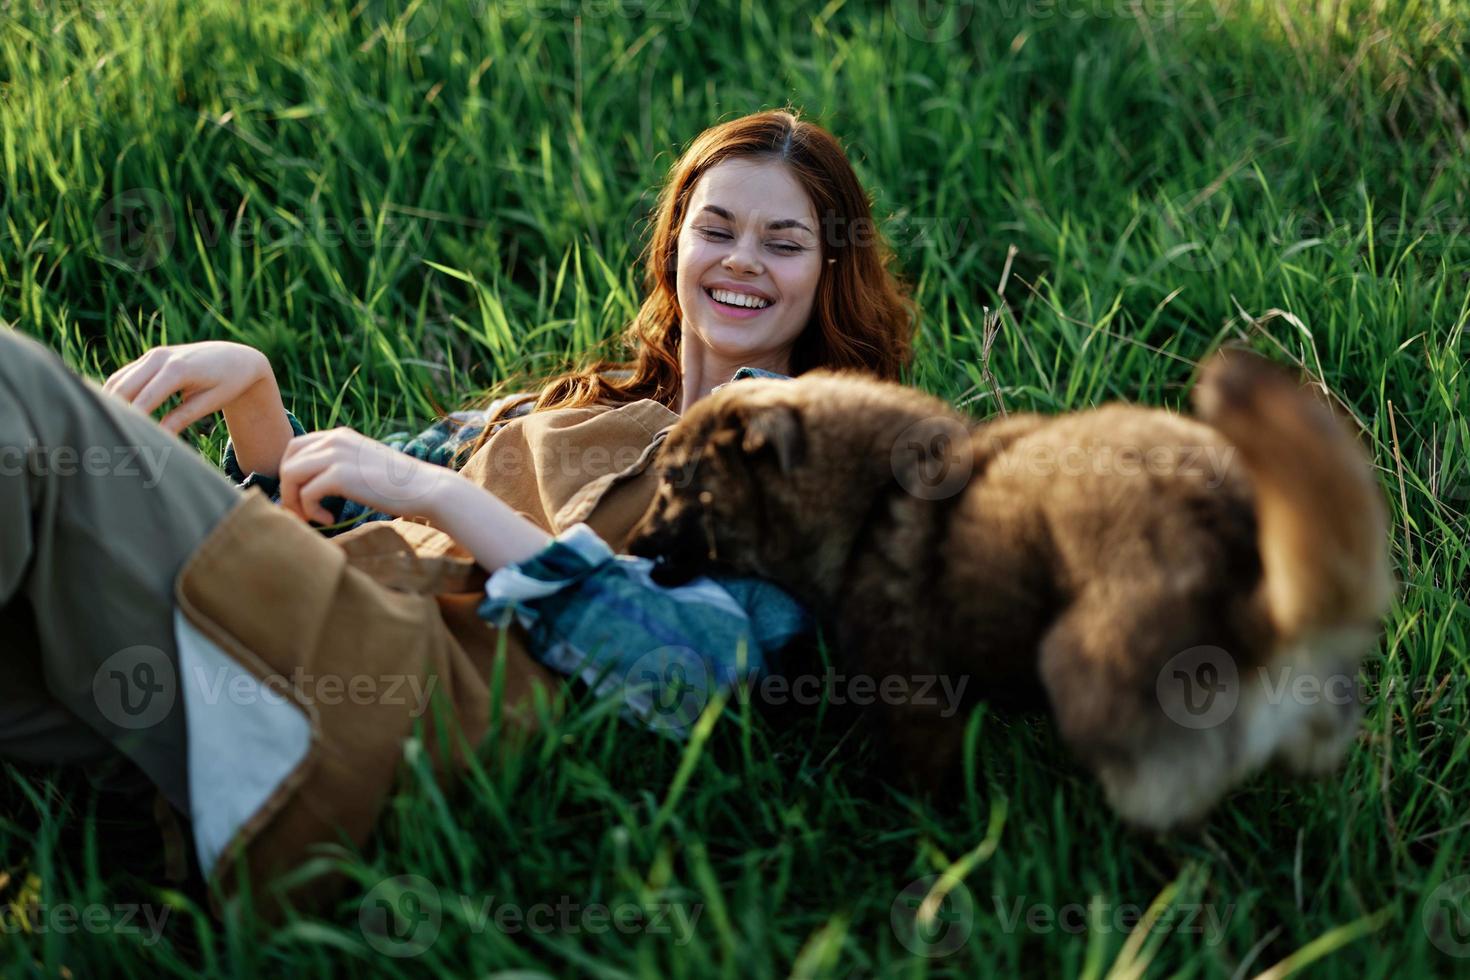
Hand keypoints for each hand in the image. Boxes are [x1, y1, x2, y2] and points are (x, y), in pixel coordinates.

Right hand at [102, 341, 272, 433]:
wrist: (236, 356)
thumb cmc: (228, 382)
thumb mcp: (210, 402)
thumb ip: (182, 418)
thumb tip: (159, 437)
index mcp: (178, 369)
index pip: (145, 397)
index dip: (132, 419)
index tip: (123, 439)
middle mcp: (160, 357)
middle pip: (123, 388)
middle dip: (113, 412)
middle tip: (105, 439)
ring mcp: (152, 355)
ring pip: (118, 381)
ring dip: (108, 404)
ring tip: (101, 428)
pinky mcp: (149, 358)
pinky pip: (123, 376)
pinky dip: (114, 394)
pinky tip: (110, 414)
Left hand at [276, 426, 454, 525]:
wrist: (426, 488)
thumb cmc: (398, 485)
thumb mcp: (363, 464)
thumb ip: (339, 465)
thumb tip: (311, 484)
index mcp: (339, 435)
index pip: (295, 448)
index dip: (290, 475)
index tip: (300, 499)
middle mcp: (334, 439)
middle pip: (287, 461)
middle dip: (287, 490)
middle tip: (301, 513)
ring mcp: (336, 455)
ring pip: (290, 475)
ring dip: (294, 501)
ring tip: (312, 518)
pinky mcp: (341, 475)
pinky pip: (306, 493)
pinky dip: (311, 511)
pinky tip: (330, 519)